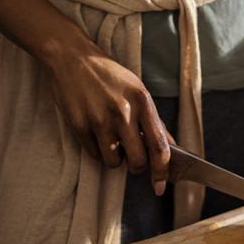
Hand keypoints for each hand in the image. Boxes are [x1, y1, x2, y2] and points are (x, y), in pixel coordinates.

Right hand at [44, 36, 172, 195]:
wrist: (72, 57)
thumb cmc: (109, 75)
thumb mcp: (138, 91)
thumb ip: (154, 120)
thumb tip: (171, 147)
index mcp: (143, 102)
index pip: (160, 147)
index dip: (162, 171)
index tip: (160, 186)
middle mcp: (123, 112)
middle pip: (138, 161)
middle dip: (138, 167)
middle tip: (134, 159)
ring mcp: (99, 119)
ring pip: (114, 162)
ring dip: (116, 160)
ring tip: (113, 143)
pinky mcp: (79, 125)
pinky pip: (94, 155)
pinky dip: (98, 152)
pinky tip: (97, 135)